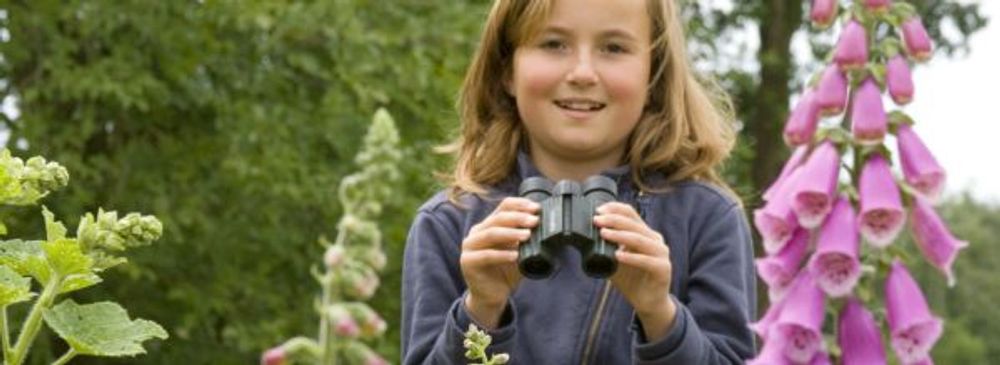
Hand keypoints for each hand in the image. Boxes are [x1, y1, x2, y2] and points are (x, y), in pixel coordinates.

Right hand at [460, 197, 538, 328]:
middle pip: (498, 218)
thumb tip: (546, 228)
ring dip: (511, 233)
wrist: (492, 296)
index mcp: (489, 224)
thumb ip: (527, 240)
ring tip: (527, 235)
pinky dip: (502, 255)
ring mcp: (470, 246)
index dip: (520, 205)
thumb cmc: (506, 272)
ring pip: (491, 234)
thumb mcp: (520, 252)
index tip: (536, 208)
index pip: (503, 206)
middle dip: (518, 218)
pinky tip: (515, 255)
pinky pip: (486, 255)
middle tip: (534, 221)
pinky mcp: (468, 262)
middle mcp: (477, 232)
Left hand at [594, 202, 676, 340]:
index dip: (615, 209)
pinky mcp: (663, 269)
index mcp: (645, 233)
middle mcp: (655, 240)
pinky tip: (618, 255)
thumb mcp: (614, 260)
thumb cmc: (631, 280)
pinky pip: (647, 261)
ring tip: (604, 234)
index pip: (631, 214)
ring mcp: (661, 254)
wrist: (648, 303)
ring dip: (621, 236)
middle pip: (634, 224)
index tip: (598, 210)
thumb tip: (585, 238)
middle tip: (597, 221)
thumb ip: (605, 248)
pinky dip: (632, 257)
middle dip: (614, 220)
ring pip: (640, 240)